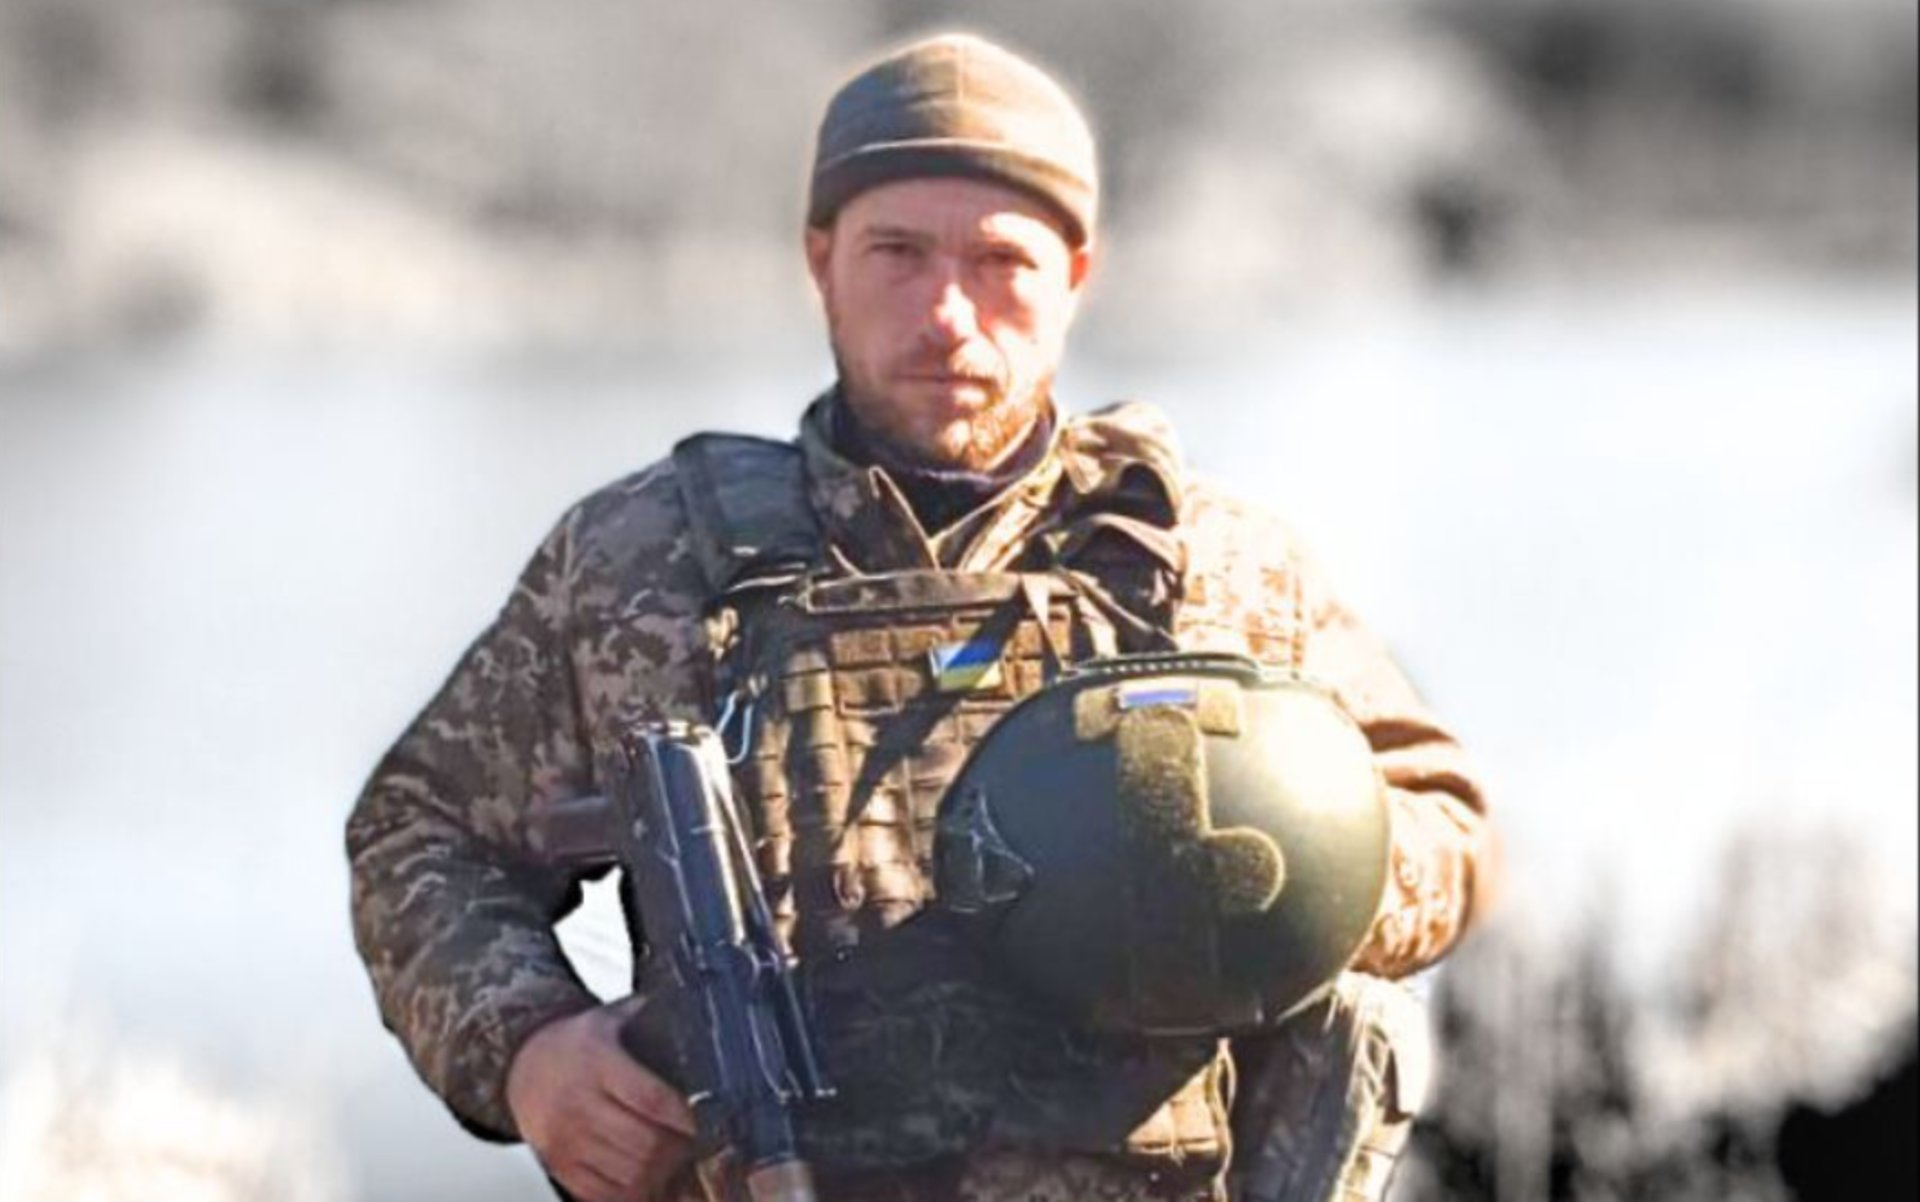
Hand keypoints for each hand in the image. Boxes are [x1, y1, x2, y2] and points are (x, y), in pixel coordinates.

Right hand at [507, 1000, 698, 1201]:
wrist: (522, 1063)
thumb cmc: (575, 1044)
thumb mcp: (609, 1019)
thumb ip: (648, 1014)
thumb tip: (694, 1008)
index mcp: (597, 1063)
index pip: (651, 1099)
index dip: (685, 1116)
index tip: (706, 1119)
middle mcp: (578, 1103)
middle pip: (645, 1143)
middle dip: (679, 1148)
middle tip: (696, 1142)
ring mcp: (566, 1139)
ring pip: (629, 1174)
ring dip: (660, 1173)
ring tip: (674, 1159)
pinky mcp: (558, 1165)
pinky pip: (604, 1193)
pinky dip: (632, 1191)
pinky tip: (646, 1177)